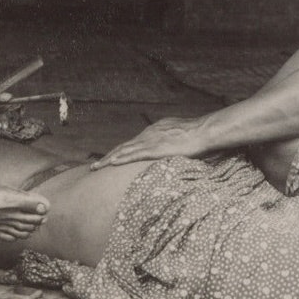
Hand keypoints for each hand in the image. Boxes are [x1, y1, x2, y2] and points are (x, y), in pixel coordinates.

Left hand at [91, 116, 214, 168]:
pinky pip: (133, 154)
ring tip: (96, 167)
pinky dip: (121, 159)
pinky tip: (111, 163)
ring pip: (124, 150)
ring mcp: (150, 141)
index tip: (109, 160)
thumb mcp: (181, 137)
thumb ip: (173, 143)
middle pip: (123, 147)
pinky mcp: (154, 148)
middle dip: (108, 157)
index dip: (120, 152)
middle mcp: (148, 134)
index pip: (132, 143)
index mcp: (154, 131)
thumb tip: (173, 150)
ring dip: (108, 159)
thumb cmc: (197, 136)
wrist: (204, 131)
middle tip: (95, 166)